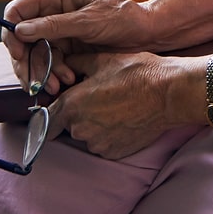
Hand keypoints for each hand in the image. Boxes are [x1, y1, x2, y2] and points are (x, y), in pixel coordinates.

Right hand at [3, 0, 155, 96]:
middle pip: (22, 39)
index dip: (12, 32)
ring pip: (34, 56)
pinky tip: (66, 82)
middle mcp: (52, 14)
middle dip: (27, 62)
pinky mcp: (66, 50)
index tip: (19, 54)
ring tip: (57, 86)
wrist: (146, 35)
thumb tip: (20, 30)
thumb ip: (54, 26)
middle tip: (33, 81)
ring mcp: (58, 33)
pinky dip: (54, 76)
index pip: (18, 10)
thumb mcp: (88, 22)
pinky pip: (50, 65)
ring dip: (42, 73)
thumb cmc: (122, 19)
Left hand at [50, 51, 186, 159]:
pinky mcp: (113, 153)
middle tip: (99, 99)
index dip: (49, 113)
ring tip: (115, 108)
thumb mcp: (102, 60)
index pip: (45, 119)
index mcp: (71, 106)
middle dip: (78, 114)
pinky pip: (104, 144)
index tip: (56, 110)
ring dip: (94, 125)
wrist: (168, 94)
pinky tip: (124, 119)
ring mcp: (97, 144)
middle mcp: (80, 129)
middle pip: (69, 126)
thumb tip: (64, 64)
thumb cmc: (136, 73)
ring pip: (87, 136)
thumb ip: (75, 64)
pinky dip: (109, 135)